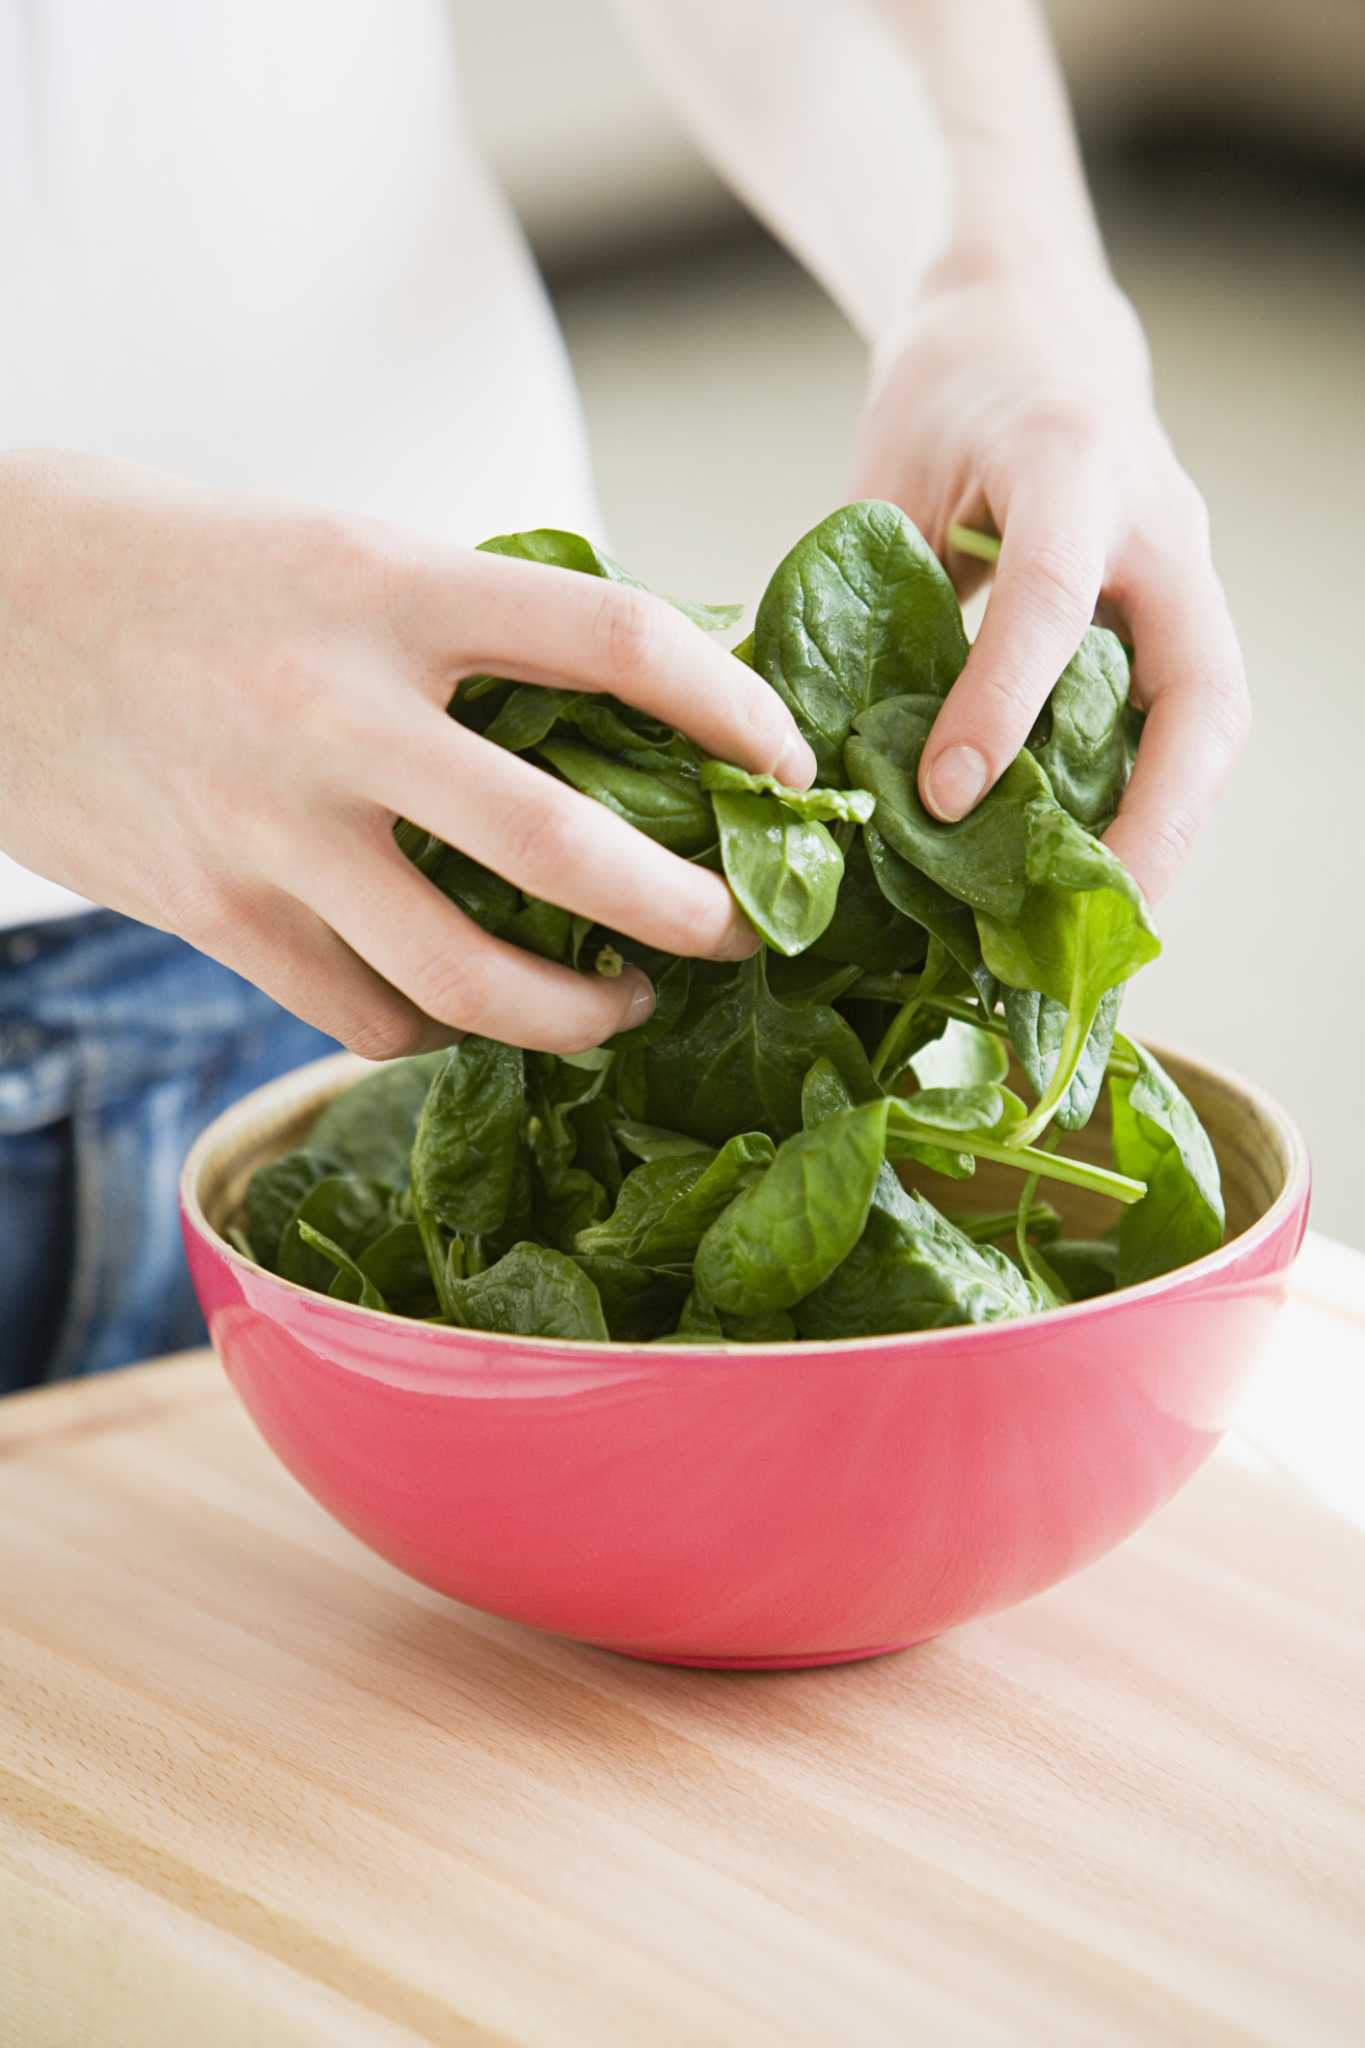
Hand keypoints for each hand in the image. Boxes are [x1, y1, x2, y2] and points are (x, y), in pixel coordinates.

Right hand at [0, 452, 815, 1054]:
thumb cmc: (191, 571)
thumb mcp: (346, 554)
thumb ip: (477, 628)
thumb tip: (642, 709)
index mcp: (389, 585)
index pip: (613, 639)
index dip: (732, 709)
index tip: (788, 762)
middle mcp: (335, 709)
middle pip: (564, 851)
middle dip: (689, 912)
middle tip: (741, 932)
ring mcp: (269, 828)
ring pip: (465, 983)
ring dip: (576, 1015)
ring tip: (624, 1006)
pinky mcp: (216, 915)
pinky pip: (366, 1015)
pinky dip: (436, 1026)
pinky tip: (463, 1006)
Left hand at [850, 262, 1249, 899]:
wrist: (1030, 325)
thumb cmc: (946, 396)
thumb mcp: (887, 480)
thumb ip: (869, 603)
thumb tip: (805, 751)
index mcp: (1067, 465)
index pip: (1047, 597)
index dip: (998, 704)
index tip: (945, 797)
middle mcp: (1156, 523)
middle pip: (1204, 690)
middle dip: (1159, 816)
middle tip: (1096, 921)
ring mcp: (1185, 573)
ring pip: (1212, 721)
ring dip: (1168, 830)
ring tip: (1101, 930)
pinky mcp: (1181, 613)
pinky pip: (1183, 724)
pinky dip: (1148, 802)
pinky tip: (1092, 873)